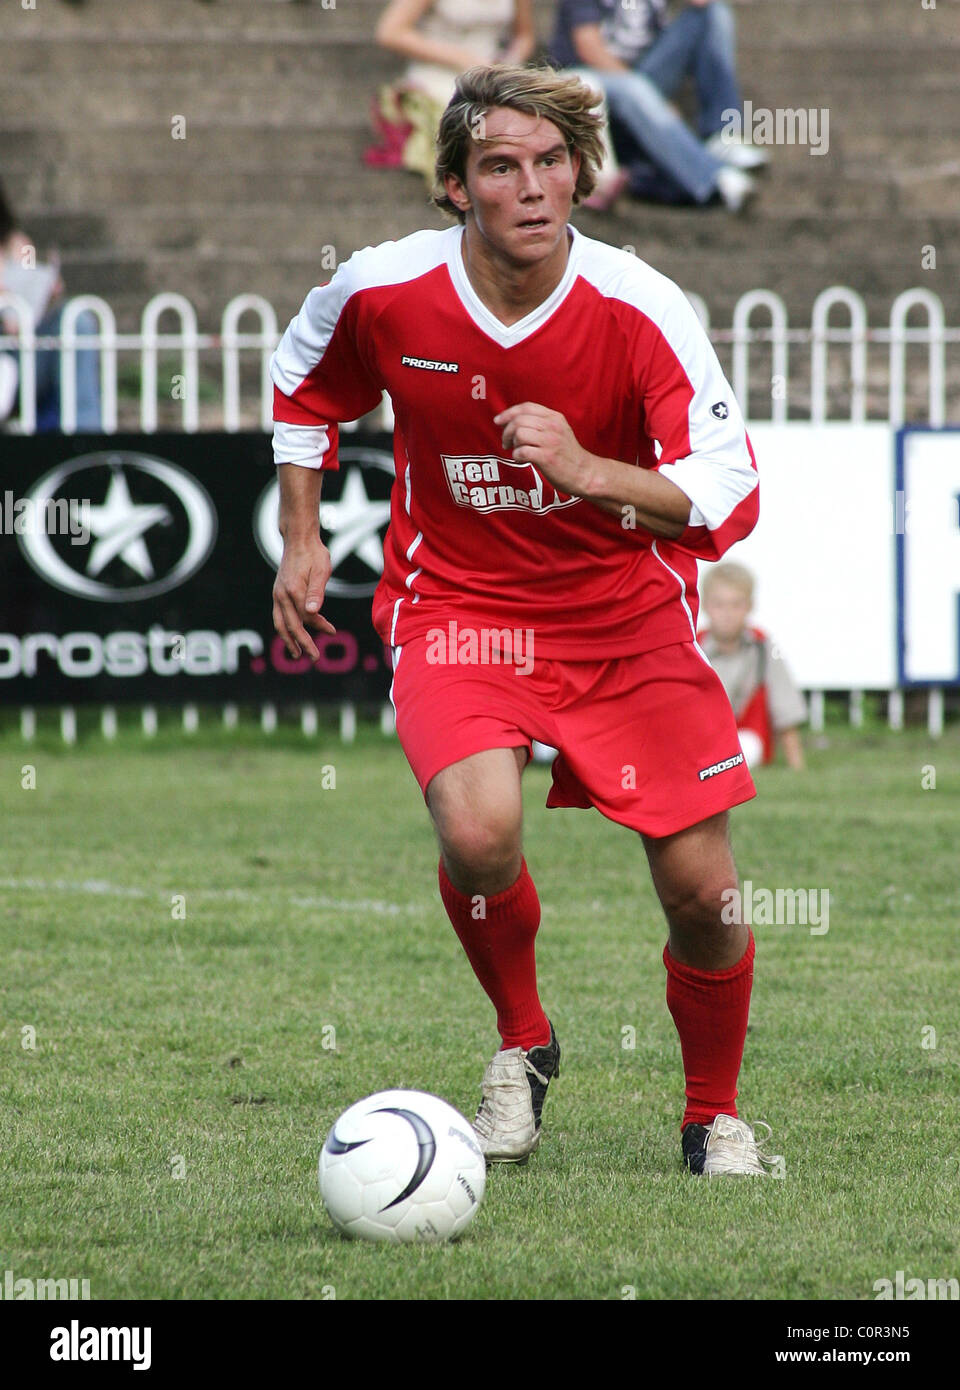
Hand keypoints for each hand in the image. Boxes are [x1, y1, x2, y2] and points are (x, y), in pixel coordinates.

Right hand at [272, 536, 335, 660]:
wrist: (298, 539)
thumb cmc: (314, 554)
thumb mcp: (322, 570)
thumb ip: (316, 592)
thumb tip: (312, 612)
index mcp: (294, 590)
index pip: (307, 617)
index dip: (320, 626)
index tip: (332, 631)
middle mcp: (282, 595)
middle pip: (291, 626)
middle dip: (302, 643)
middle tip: (314, 657)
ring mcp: (277, 594)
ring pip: (280, 624)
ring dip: (288, 640)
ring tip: (297, 654)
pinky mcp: (277, 593)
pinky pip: (279, 616)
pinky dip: (285, 629)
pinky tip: (293, 635)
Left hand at [494, 402, 595, 498]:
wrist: (585, 474)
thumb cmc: (567, 455)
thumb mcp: (558, 432)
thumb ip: (540, 424)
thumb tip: (512, 422)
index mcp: (555, 418)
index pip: (527, 407)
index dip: (509, 413)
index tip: (498, 421)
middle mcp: (553, 427)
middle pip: (519, 420)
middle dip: (506, 431)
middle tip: (506, 443)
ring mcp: (550, 442)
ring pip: (519, 434)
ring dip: (512, 444)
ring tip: (517, 451)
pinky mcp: (547, 457)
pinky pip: (521, 452)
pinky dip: (516, 457)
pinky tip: (522, 461)